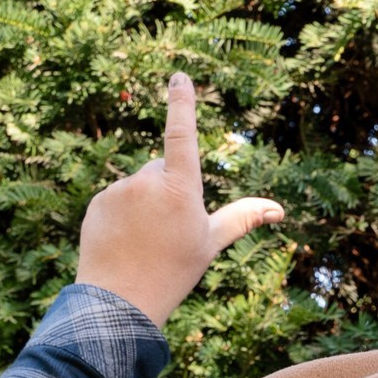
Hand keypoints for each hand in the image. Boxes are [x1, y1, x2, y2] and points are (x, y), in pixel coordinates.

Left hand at [75, 73, 286, 330]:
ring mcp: (119, 190)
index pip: (182, 135)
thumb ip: (243, 218)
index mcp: (180, 188)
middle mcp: (147, 180)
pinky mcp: (98, 202)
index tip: (180, 77)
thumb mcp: (211, 242)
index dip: (182, 104)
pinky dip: (124, 215)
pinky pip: (117, 200)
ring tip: (146, 242)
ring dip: (145, 205)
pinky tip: (126, 243)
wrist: (120, 301)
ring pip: (139, 186)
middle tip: (169, 232)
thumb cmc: (174, 271)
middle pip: (162, 170)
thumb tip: (278, 209)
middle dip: (168, 190)